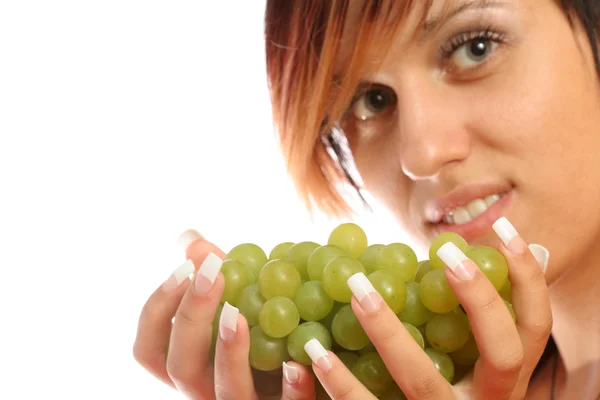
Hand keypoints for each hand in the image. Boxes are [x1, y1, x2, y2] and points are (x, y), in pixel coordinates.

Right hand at [132, 231, 316, 399]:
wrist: (308, 376)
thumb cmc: (260, 336)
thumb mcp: (237, 303)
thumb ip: (213, 276)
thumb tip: (189, 237)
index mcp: (189, 365)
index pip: (148, 350)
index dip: (156, 310)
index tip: (183, 268)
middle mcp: (206, 390)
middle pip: (181, 366)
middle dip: (192, 316)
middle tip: (213, 272)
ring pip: (226, 393)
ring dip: (229, 353)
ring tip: (238, 313)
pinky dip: (290, 389)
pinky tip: (297, 362)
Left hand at [305, 217, 551, 399]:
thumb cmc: (450, 395)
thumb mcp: (474, 366)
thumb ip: (483, 320)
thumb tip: (509, 249)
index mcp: (505, 380)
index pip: (535, 328)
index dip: (528, 279)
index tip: (506, 227)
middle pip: (502, 352)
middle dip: (479, 300)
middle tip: (445, 252)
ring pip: (421, 378)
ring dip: (387, 329)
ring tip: (356, 288)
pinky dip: (341, 382)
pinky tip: (316, 352)